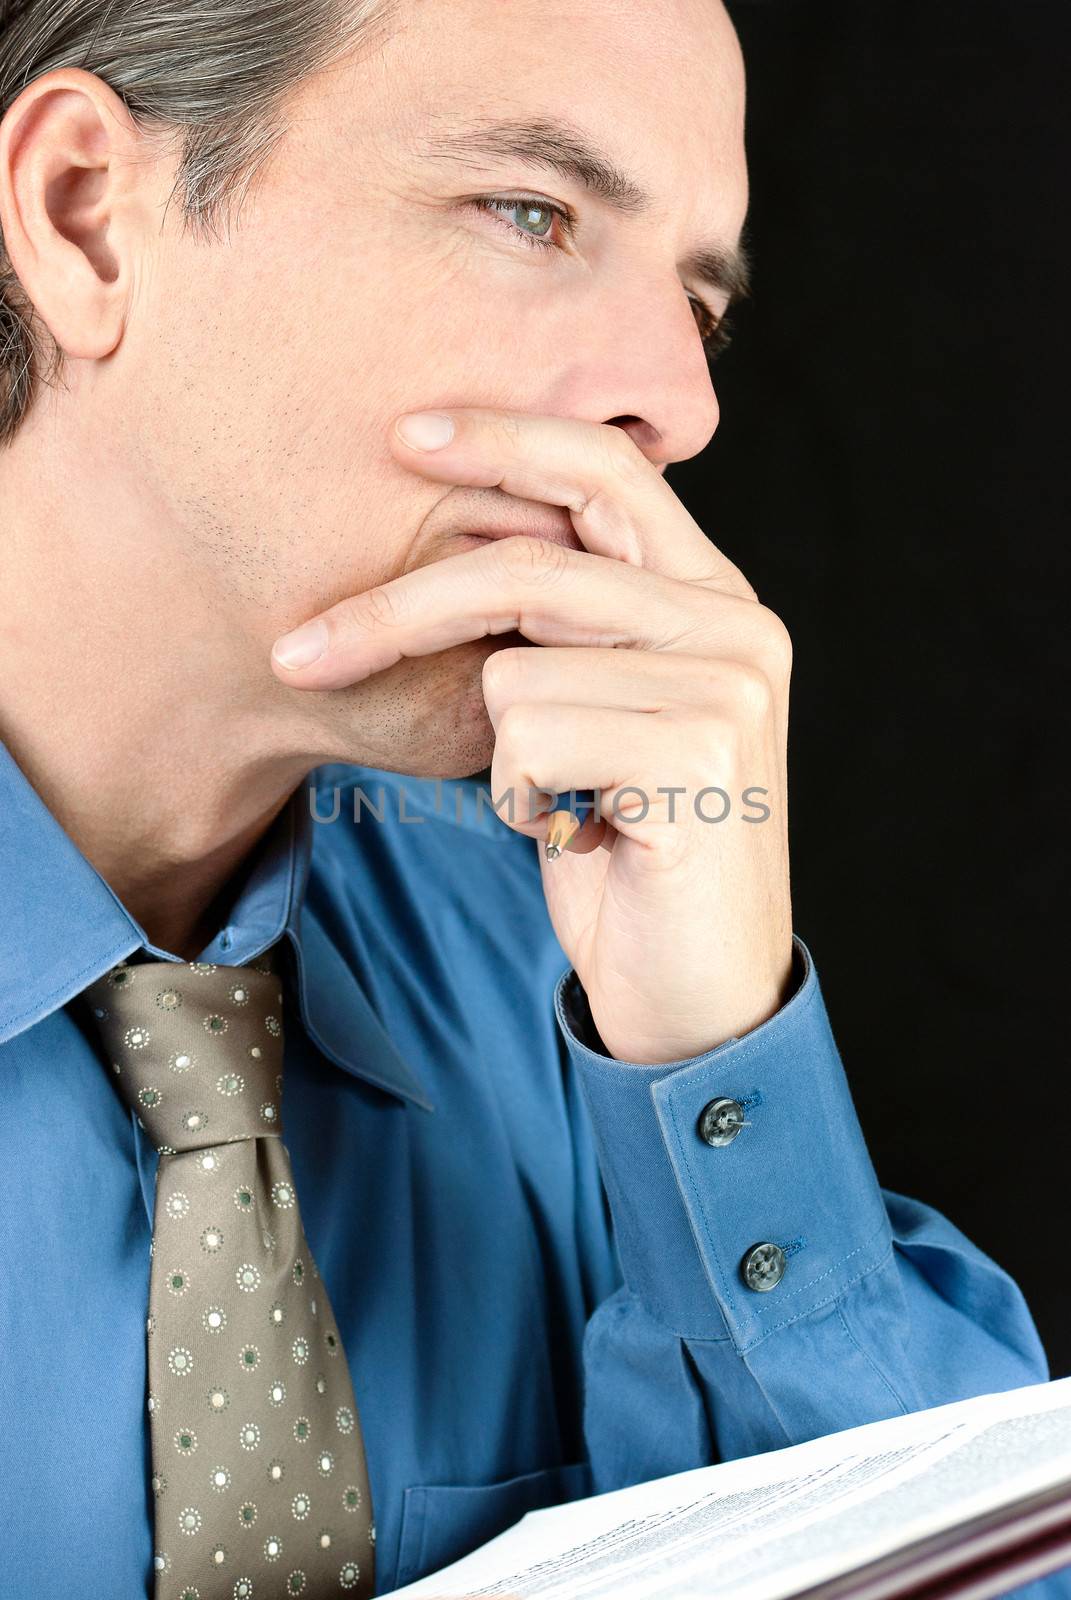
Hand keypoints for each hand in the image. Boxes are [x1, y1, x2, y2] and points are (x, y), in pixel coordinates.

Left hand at [271, 410, 794, 1062]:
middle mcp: (734, 624)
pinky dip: (520, 797)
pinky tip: (581, 832)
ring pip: (515, 669)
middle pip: (527, 567)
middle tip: (298, 656)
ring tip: (564, 805)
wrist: (699, 988)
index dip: (505, 436)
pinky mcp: (701, 750)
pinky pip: (530, 736)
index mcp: (712, 598)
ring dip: (502, 757)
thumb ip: (568, 629)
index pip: (609, 469)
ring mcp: (726, 684)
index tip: (406, 437)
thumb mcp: (599, 716)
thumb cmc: (632, 849)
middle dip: (394, 612)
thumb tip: (457, 545)